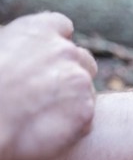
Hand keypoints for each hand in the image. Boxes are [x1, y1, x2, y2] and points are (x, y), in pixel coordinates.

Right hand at [0, 12, 97, 159]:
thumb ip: (19, 48)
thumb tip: (26, 56)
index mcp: (39, 30)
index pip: (62, 26)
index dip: (56, 43)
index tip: (48, 59)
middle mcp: (65, 51)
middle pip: (83, 60)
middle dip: (71, 74)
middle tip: (49, 94)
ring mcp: (79, 81)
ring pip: (87, 91)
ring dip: (73, 102)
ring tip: (42, 117)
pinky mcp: (86, 112)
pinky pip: (86, 119)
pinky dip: (72, 127)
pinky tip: (47, 133)